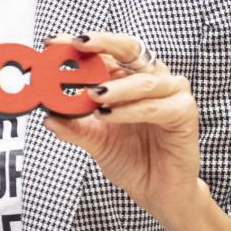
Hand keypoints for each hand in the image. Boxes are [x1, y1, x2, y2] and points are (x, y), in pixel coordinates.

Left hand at [42, 32, 200, 224]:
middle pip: (129, 48)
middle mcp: (150, 78)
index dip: (79, 43)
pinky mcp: (184, 113)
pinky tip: (109, 115)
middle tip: (78, 44)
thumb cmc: (129, 157)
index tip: (53, 41)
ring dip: (116, 86)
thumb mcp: (93, 140)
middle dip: (102, 44)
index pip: (104, 51)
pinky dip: (131, 110)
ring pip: (144, 80)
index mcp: (127, 77)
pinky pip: (156, 107)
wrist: (156, 189)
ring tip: (92, 95)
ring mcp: (171, 93)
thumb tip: (46, 117)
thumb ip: (72, 127)